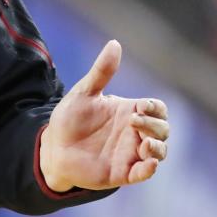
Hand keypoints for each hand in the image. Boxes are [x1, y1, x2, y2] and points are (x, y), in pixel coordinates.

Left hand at [39, 40, 168, 192]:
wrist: (53, 146)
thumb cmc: (70, 118)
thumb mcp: (84, 93)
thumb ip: (101, 71)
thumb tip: (115, 44)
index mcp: (128, 112)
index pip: (157, 109)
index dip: (155, 107)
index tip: (141, 106)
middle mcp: (133, 133)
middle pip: (163, 129)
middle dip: (155, 125)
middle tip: (134, 121)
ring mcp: (130, 153)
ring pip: (160, 152)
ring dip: (158, 148)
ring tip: (144, 144)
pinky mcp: (122, 172)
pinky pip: (144, 173)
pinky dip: (149, 169)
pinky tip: (147, 163)